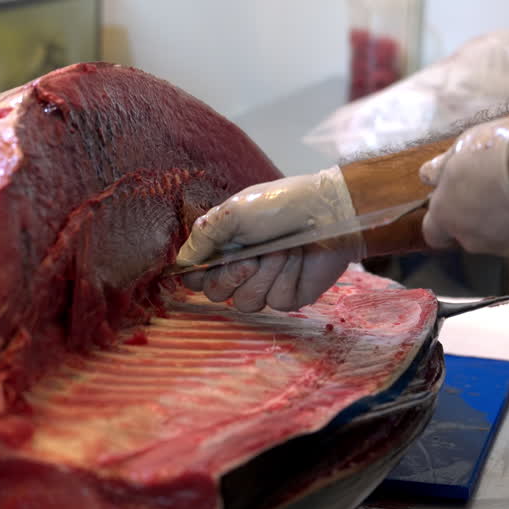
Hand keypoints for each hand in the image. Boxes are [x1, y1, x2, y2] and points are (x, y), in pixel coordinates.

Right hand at [174, 166, 362, 311]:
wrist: (328, 212)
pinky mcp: (290, 296)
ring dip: (263, 275)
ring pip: (245, 303)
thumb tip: (180, 263)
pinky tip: (296, 260)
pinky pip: (274, 301)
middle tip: (250, 257)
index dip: (197, 275)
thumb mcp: (233, 213)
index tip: (206, 266)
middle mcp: (242, 267)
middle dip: (231, 276)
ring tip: (280, 252)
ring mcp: (266, 283)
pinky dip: (284, 278)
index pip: (196, 275)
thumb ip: (203, 238)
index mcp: (225, 245)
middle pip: (216, 294)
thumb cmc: (280, 205)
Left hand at [419, 116, 508, 253]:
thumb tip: (429, 175)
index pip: (433, 231)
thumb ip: (443, 167)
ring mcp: (505, 246)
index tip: (451, 201)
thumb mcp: (463, 146)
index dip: (441, 218)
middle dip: (475, 218)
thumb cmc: (503, 154)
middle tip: (489, 191)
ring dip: (504, 220)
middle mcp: (472, 238)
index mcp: (446, 215)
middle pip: (467, 235)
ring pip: (498, 237)